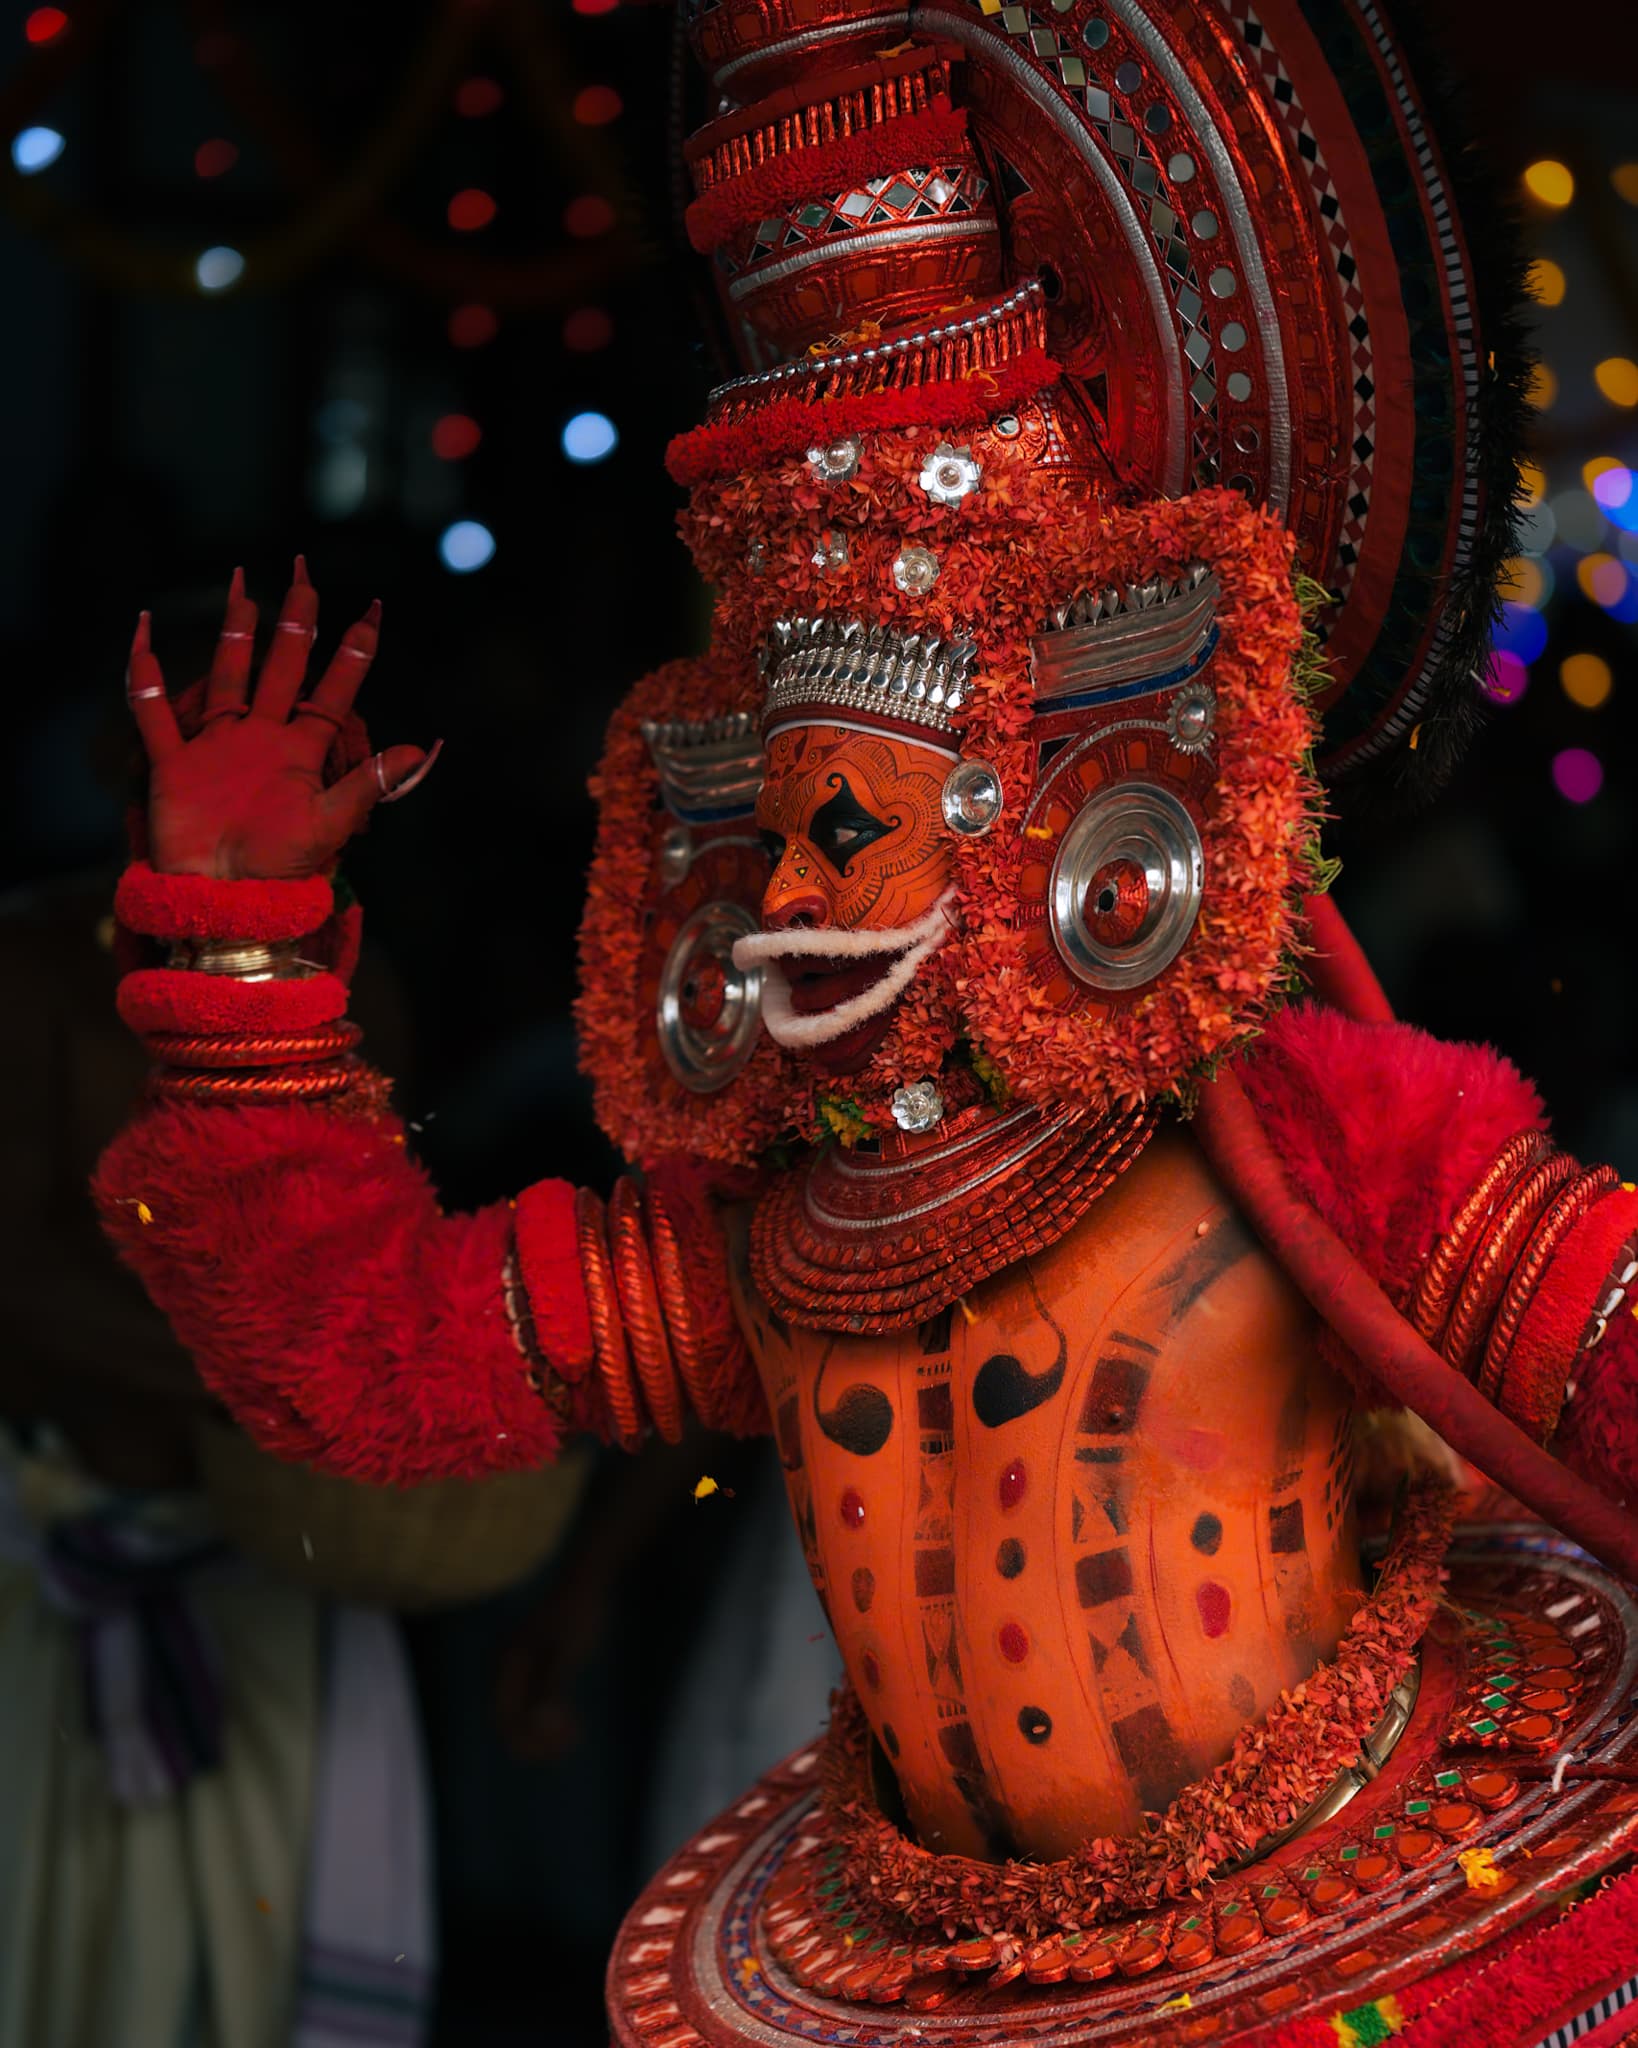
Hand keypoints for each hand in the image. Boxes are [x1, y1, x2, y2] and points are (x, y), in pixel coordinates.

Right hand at [126, 558, 437, 878]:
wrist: (224, 902)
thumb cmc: (279, 871)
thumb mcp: (331, 824)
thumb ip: (368, 783)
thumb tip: (416, 746)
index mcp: (301, 752)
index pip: (333, 691)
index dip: (353, 653)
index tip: (374, 611)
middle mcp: (262, 740)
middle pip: (281, 667)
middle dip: (295, 622)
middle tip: (305, 574)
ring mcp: (217, 748)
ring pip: (228, 675)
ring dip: (236, 633)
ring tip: (247, 588)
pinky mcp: (174, 764)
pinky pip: (152, 709)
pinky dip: (143, 672)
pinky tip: (143, 628)